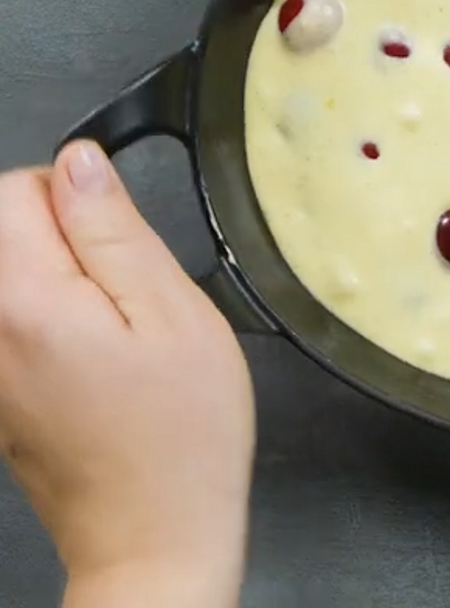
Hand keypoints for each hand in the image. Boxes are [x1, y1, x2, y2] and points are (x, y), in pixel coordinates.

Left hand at [0, 141, 253, 607]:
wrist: (154, 538)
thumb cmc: (180, 435)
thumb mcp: (174, 313)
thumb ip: (117, 231)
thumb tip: (80, 164)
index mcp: (24, 301)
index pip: (16, 188)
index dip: (79, 199)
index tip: (123, 247)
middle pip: (1, 229)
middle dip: (63, 239)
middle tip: (125, 297)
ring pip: (9, 275)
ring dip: (57, 281)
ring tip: (112, 334)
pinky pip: (12, 323)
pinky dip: (49, 323)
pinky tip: (94, 364)